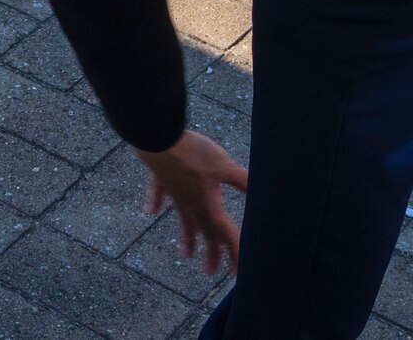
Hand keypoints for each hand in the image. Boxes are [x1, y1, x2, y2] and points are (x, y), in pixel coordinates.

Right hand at [135, 130, 247, 275]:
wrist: (157, 140)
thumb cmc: (191, 153)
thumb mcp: (223, 165)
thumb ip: (241, 181)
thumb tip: (261, 193)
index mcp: (207, 205)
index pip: (225, 233)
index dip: (234, 252)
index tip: (236, 272)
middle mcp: (190, 204)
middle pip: (204, 231)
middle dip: (210, 251)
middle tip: (212, 272)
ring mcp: (174, 193)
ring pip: (183, 219)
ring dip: (187, 237)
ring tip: (186, 254)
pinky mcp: (161, 179)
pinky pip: (159, 194)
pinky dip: (156, 202)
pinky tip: (151, 211)